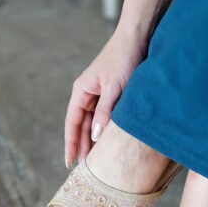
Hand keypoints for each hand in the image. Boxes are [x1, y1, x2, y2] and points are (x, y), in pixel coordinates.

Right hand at [64, 28, 147, 167]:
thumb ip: (104, 113)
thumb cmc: (124, 58)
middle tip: (85, 170)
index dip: (70, 144)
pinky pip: (104, 117)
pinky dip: (104, 131)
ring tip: (95, 162)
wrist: (138, 36)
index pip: (72, 124)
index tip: (69, 163)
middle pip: (80, 127)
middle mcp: (86, 94)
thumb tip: (95, 137)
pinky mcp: (111, 94)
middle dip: (81, 147)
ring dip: (93, 141)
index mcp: (81, 91)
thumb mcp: (114, 88)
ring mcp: (98, 94)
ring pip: (92, 124)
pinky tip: (108, 144)